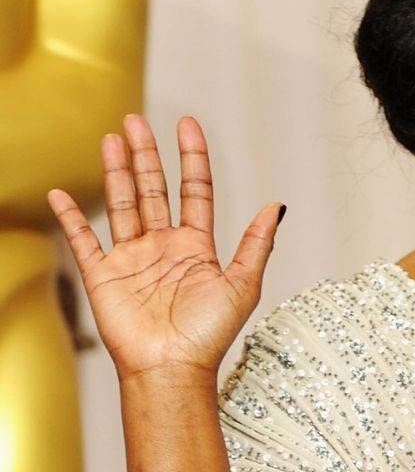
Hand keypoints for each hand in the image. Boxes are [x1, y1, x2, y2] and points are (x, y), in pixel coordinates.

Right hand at [48, 115, 282, 380]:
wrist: (172, 369)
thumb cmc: (209, 335)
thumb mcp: (243, 283)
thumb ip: (257, 242)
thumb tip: (276, 205)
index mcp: (196, 245)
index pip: (194, 189)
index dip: (192, 157)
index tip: (187, 125)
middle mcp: (163, 246)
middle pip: (153, 189)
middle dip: (146, 154)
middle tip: (136, 120)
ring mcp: (132, 259)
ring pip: (122, 204)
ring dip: (116, 172)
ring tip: (112, 138)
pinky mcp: (103, 276)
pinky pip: (84, 241)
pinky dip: (71, 218)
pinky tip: (62, 194)